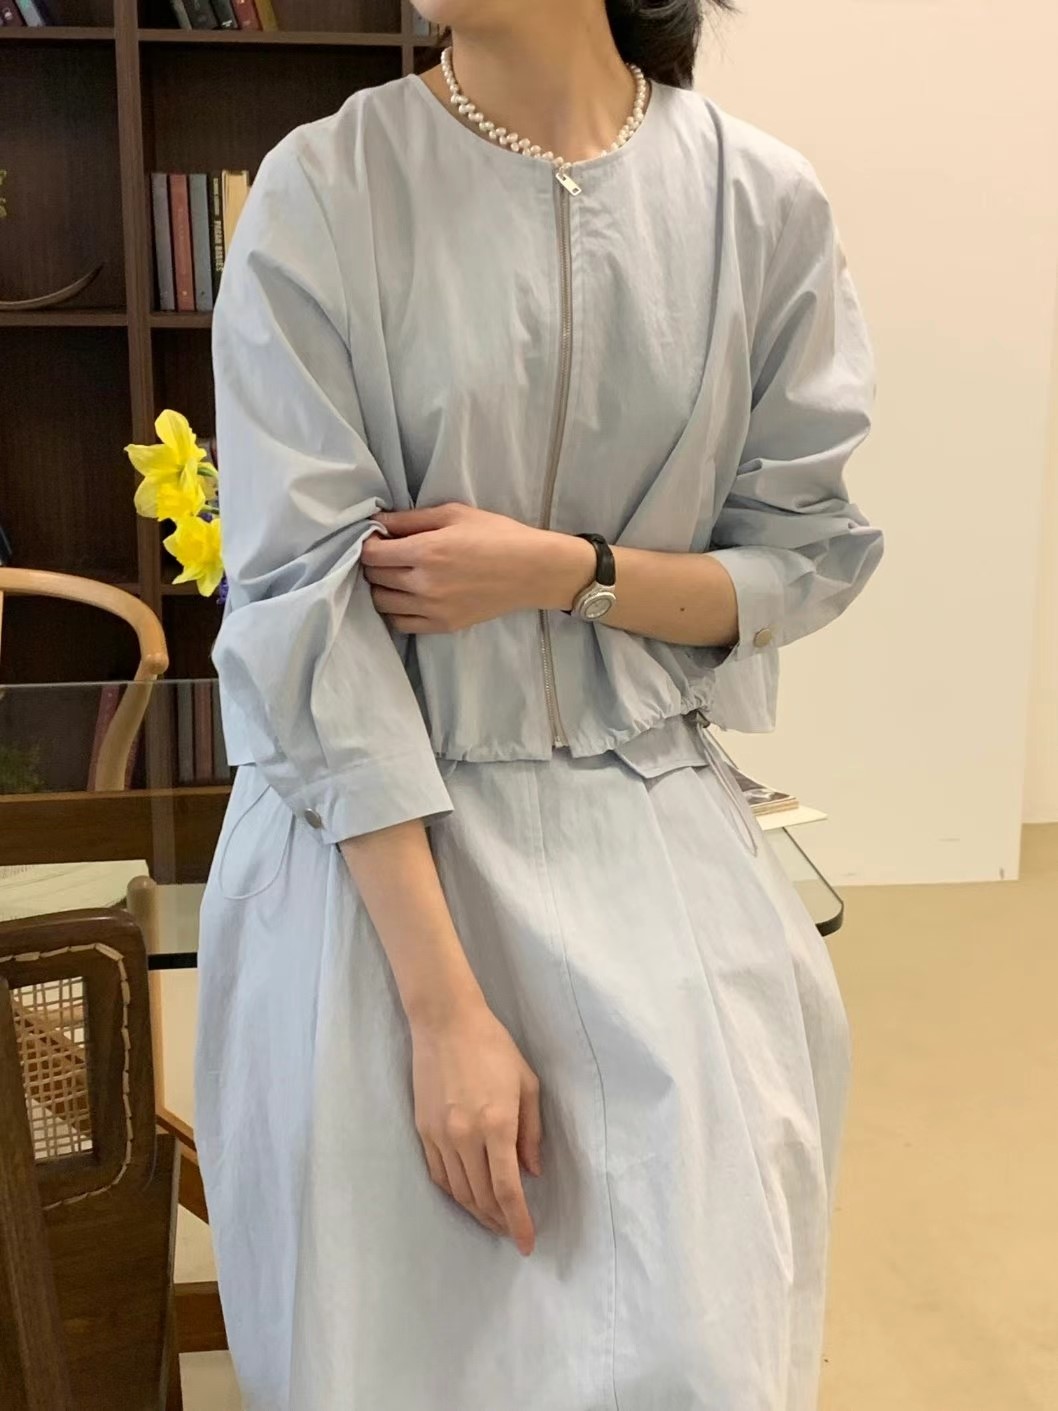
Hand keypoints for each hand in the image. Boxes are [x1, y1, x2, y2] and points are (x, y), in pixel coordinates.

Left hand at [361, 502, 595, 631]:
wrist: (532, 570)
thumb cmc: (497, 535)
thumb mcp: (454, 514)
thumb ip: (411, 519)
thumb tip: (377, 522)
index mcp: (426, 551)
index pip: (372, 553)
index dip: (369, 543)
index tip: (379, 538)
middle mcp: (424, 584)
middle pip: (374, 577)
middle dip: (375, 564)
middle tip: (389, 554)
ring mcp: (433, 609)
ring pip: (382, 604)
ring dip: (382, 588)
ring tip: (397, 576)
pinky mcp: (443, 626)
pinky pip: (401, 624)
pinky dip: (396, 611)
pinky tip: (406, 597)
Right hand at [410, 998, 542, 1254]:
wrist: (445, 1022)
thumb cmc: (493, 1047)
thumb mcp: (527, 1083)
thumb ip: (531, 1132)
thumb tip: (532, 1173)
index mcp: (496, 1124)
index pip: (507, 1189)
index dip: (519, 1222)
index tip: (528, 1245)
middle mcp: (465, 1136)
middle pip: (482, 1197)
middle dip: (500, 1222)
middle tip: (513, 1232)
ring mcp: (439, 1134)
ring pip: (458, 1191)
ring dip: (477, 1212)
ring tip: (493, 1220)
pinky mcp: (422, 1129)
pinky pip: (438, 1174)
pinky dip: (454, 1192)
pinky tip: (466, 1197)